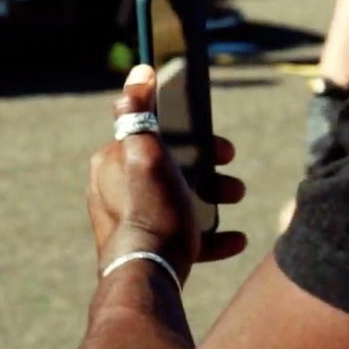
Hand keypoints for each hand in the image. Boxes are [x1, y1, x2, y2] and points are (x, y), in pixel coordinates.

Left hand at [88, 65, 247, 283]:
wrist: (148, 276)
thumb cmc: (151, 212)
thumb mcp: (146, 154)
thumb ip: (139, 112)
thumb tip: (139, 72)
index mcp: (112, 163)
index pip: (154, 135)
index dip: (193, 136)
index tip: (221, 147)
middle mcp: (116, 190)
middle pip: (172, 168)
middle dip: (209, 171)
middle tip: (233, 180)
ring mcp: (133, 221)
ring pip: (180, 199)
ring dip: (214, 198)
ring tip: (236, 201)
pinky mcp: (148, 249)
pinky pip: (183, 236)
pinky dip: (210, 235)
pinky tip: (234, 239)